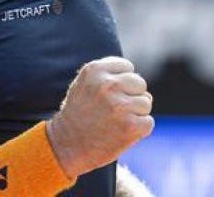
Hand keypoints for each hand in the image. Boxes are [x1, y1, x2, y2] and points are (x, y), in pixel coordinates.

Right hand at [47, 57, 153, 177]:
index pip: (127, 67)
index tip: (109, 96)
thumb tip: (140, 82)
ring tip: (116, 122)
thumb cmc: (79, 114)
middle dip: (131, 97)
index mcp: (95, 70)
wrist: (65, 146)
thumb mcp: (84, 84)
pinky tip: (121, 133)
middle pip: (140, 83)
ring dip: (136, 114)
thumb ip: (108, 75)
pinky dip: (139, 130)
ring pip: (146, 103)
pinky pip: (148, 122)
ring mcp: (120, 106)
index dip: (121, 82)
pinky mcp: (130, 126)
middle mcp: (108, 85)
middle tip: (113, 111)